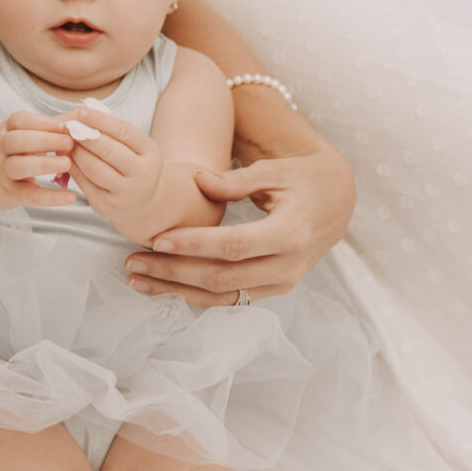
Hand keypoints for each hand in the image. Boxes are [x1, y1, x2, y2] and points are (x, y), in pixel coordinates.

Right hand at [0, 112, 81, 217]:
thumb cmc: (14, 152)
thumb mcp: (27, 134)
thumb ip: (54, 124)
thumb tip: (82, 113)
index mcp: (7, 129)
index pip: (21, 120)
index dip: (44, 122)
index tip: (66, 126)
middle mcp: (1, 148)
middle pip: (17, 141)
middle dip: (44, 140)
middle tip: (70, 143)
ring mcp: (3, 171)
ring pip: (18, 166)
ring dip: (43, 164)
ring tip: (67, 164)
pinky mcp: (10, 193)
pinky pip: (29, 195)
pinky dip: (50, 197)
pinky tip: (70, 197)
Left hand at [62, 101, 166, 239]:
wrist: (144, 203)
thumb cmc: (133, 164)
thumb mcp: (135, 147)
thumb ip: (113, 131)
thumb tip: (81, 112)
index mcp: (151, 153)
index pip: (124, 132)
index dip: (101, 120)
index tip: (81, 111)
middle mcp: (143, 175)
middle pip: (109, 151)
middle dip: (85, 136)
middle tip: (68, 126)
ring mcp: (126, 193)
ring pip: (94, 168)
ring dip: (75, 152)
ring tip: (64, 140)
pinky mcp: (107, 206)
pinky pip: (85, 184)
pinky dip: (72, 168)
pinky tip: (64, 157)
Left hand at [124, 146, 356, 308]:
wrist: (337, 202)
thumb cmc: (303, 179)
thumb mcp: (274, 171)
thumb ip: (235, 180)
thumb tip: (197, 181)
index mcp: (290, 232)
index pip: (234, 245)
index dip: (195, 245)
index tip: (158, 239)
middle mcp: (288, 265)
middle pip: (224, 277)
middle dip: (174, 272)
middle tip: (134, 261)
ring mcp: (282, 283)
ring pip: (224, 296)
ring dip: (177, 291)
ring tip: (138, 279)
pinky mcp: (273, 289)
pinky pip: (231, 299)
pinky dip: (196, 296)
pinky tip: (165, 288)